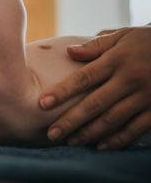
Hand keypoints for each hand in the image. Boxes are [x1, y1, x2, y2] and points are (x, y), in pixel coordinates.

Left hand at [39, 26, 150, 149]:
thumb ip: (95, 45)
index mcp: (117, 60)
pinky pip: (135, 129)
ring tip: (71, 141)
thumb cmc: (146, 41)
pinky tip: (100, 146)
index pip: (84, 78)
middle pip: (95, 104)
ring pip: (113, 120)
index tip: (43, 103)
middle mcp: (130, 80)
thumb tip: (69, 51)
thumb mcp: (122, 36)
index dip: (62, 92)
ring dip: (90, 133)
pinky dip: (118, 140)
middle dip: (71, 120)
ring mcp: (145, 97)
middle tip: (52, 133)